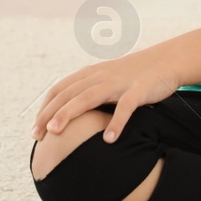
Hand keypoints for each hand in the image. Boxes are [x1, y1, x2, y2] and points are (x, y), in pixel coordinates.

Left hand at [32, 46, 182, 143]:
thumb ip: (88, 92)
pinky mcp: (139, 89)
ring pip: (88, 97)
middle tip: (37, 136)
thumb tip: (67, 116)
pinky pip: (126, 106)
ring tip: (56, 132)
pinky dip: (117, 122)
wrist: (165, 61)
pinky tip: (109, 139)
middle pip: (69, 94)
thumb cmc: (133, 77)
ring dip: (70, 113)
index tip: (35, 130)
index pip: (59, 90)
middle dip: (50, 114)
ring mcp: (119, 82)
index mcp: (90, 74)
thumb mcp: (106, 80)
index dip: (45, 109)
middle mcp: (100, 76)